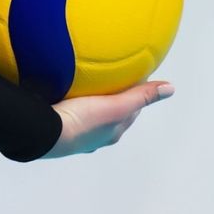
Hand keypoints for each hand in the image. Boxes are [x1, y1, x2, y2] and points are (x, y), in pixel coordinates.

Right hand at [42, 81, 173, 158]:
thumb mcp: (117, 106)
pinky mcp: (56, 126)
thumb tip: (170, 89)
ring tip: (86, 84)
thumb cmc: (81, 122)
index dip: (133, 95)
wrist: (43, 133)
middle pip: (109, 113)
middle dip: (112, 99)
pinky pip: (68, 111)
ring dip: (90, 102)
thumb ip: (141, 96)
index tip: (132, 77)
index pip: (129, 111)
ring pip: (88, 115)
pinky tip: (63, 92)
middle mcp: (96, 136)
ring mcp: (75, 133)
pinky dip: (70, 102)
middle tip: (110, 79)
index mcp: (112, 132)